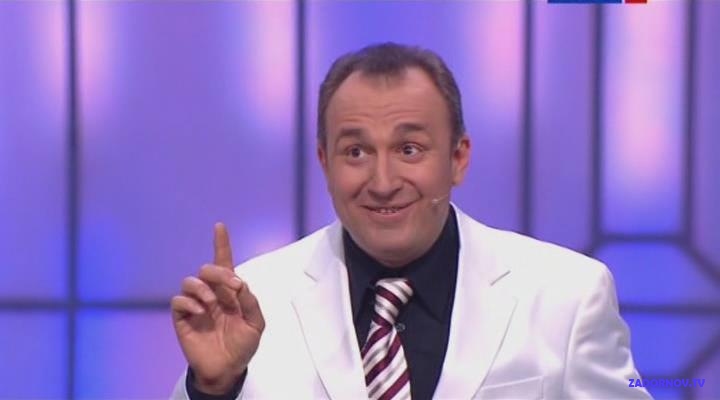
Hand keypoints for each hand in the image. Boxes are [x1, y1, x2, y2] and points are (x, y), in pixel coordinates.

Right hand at [171, 223, 264, 393]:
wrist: (227, 369)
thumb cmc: (242, 345)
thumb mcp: (256, 324)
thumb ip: (250, 301)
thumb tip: (239, 283)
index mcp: (229, 292)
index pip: (224, 263)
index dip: (221, 244)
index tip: (219, 226)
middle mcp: (211, 294)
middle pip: (207, 269)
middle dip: (218, 271)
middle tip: (230, 286)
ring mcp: (196, 305)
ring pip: (190, 281)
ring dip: (203, 288)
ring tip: (211, 305)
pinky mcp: (183, 318)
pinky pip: (178, 300)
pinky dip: (189, 303)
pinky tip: (201, 314)